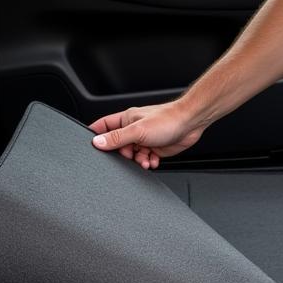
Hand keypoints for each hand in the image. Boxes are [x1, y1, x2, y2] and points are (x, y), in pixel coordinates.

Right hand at [89, 101, 204, 168]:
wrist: (190, 123)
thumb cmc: (167, 120)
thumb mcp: (137, 130)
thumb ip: (116, 138)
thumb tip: (97, 142)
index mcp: (126, 120)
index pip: (103, 126)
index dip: (96, 136)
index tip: (93, 146)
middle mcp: (134, 129)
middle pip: (118, 146)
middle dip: (124, 155)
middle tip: (132, 155)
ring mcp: (145, 139)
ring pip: (133, 155)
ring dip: (138, 161)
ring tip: (146, 160)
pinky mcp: (155, 148)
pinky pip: (146, 159)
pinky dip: (149, 162)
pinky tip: (153, 160)